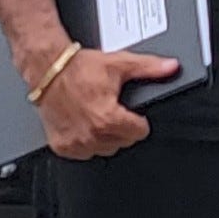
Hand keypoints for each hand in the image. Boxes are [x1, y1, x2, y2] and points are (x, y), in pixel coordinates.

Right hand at [36, 46, 179, 160]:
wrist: (48, 70)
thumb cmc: (78, 68)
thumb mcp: (118, 64)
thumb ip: (148, 68)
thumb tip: (170, 67)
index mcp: (108, 118)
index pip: (140, 132)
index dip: (138, 120)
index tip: (131, 112)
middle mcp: (92, 134)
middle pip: (124, 142)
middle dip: (122, 128)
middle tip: (111, 109)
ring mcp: (76, 143)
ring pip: (105, 149)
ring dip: (105, 137)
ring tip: (96, 115)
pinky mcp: (63, 147)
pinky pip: (83, 153)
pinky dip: (85, 142)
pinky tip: (82, 123)